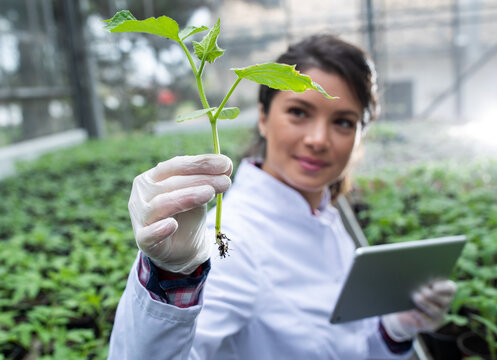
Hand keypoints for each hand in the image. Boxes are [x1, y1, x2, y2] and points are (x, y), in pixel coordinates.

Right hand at [128, 154, 231, 273]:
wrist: (182, 248)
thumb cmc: (187, 214)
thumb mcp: (199, 194)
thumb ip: (208, 179)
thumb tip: (226, 164)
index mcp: (153, 177)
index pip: (176, 166)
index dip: (200, 163)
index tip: (225, 164)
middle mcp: (142, 194)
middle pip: (171, 183)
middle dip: (201, 180)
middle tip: (226, 182)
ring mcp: (140, 217)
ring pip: (161, 204)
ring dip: (187, 197)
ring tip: (209, 194)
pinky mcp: (143, 240)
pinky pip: (148, 235)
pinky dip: (159, 229)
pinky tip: (172, 225)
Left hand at [381, 279, 456, 341]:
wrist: (404, 311)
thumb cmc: (410, 291)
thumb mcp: (414, 283)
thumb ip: (418, 279)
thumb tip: (414, 274)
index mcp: (444, 291)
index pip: (451, 288)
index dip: (444, 287)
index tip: (433, 285)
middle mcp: (445, 304)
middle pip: (444, 300)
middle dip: (433, 295)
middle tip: (422, 290)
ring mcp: (439, 316)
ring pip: (436, 311)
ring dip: (426, 304)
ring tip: (416, 297)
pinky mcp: (431, 325)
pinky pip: (428, 321)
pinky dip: (420, 315)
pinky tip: (413, 310)